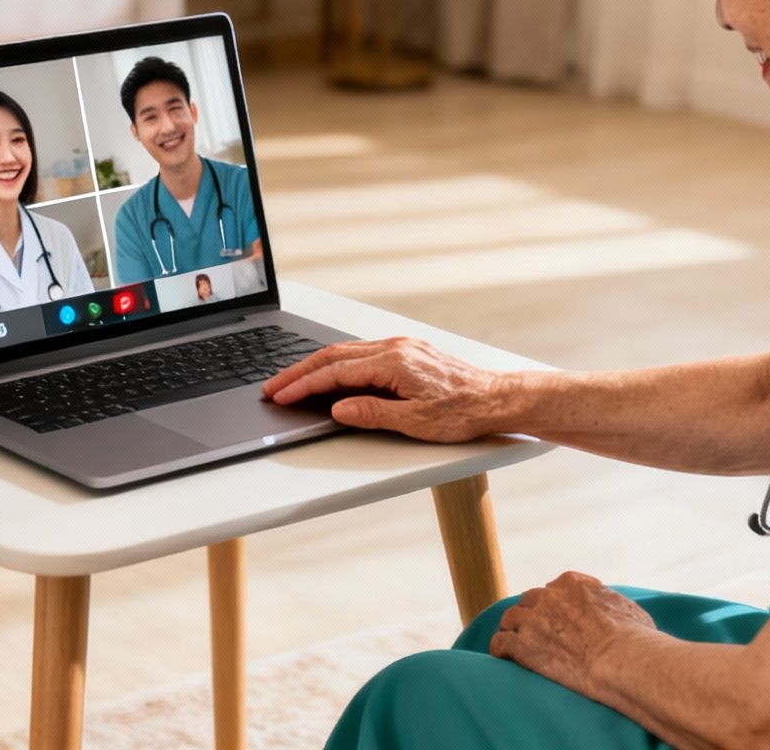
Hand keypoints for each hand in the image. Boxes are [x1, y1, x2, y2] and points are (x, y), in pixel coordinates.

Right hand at [261, 336, 512, 441]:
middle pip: (333, 355)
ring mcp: (401, 347)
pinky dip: (338, 363)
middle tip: (273, 387)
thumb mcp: (415, 422)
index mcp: (393, 362)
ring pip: (346, 351)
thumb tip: (337, 408)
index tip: (280, 395)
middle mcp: (394, 348)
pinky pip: (362, 353)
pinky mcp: (408, 352)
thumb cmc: (463, 412)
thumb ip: (371, 413)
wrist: (497, 398)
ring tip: (292, 381)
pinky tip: (329, 374)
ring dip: (316, 366)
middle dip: (298, 371)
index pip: (335, 371)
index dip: (303, 384)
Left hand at [490, 572, 654, 698]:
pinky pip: (500, 642)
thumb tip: (618, 610)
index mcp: (573, 585)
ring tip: (512, 641)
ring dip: (512, 628)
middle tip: (534, 630)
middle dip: (531, 613)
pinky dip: (499, 649)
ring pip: (511, 617)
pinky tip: (502, 657)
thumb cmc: (635, 639)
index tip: (556, 614)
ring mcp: (534, 620)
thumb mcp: (628, 609)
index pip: (554, 587)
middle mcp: (549, 597)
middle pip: (530, 600)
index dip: (554, 602)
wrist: (621, 659)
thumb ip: (613, 604)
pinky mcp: (523, 645)